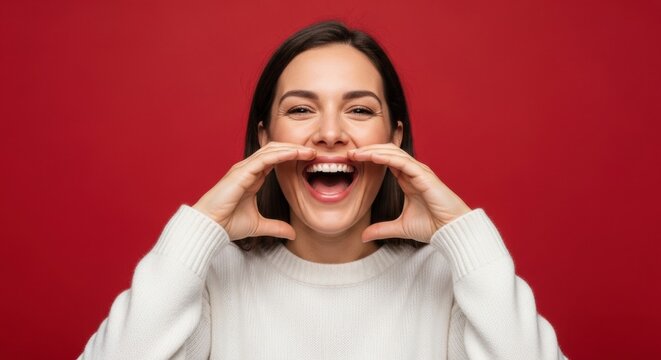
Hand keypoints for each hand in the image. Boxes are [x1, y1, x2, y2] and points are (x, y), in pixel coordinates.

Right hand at [193, 142, 315, 239]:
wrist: (210, 227)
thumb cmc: (228, 224)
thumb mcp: (259, 226)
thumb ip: (276, 227)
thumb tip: (293, 234)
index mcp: (253, 177)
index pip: (275, 160)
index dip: (292, 157)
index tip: (311, 161)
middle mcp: (248, 169)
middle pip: (275, 150)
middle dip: (295, 149)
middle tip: (314, 152)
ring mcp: (244, 168)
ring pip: (271, 150)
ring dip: (292, 149)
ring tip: (309, 151)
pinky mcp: (242, 172)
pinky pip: (265, 158)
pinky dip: (281, 154)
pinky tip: (295, 154)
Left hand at [348, 143, 471, 242]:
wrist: (451, 231)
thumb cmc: (432, 226)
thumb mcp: (400, 228)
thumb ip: (382, 229)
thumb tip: (363, 236)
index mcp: (408, 179)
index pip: (386, 161)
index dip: (369, 158)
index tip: (350, 160)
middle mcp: (413, 172)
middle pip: (388, 152)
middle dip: (368, 150)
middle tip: (349, 153)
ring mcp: (419, 172)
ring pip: (393, 153)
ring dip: (373, 151)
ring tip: (356, 153)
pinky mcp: (424, 176)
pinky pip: (402, 161)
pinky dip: (386, 157)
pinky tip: (372, 156)